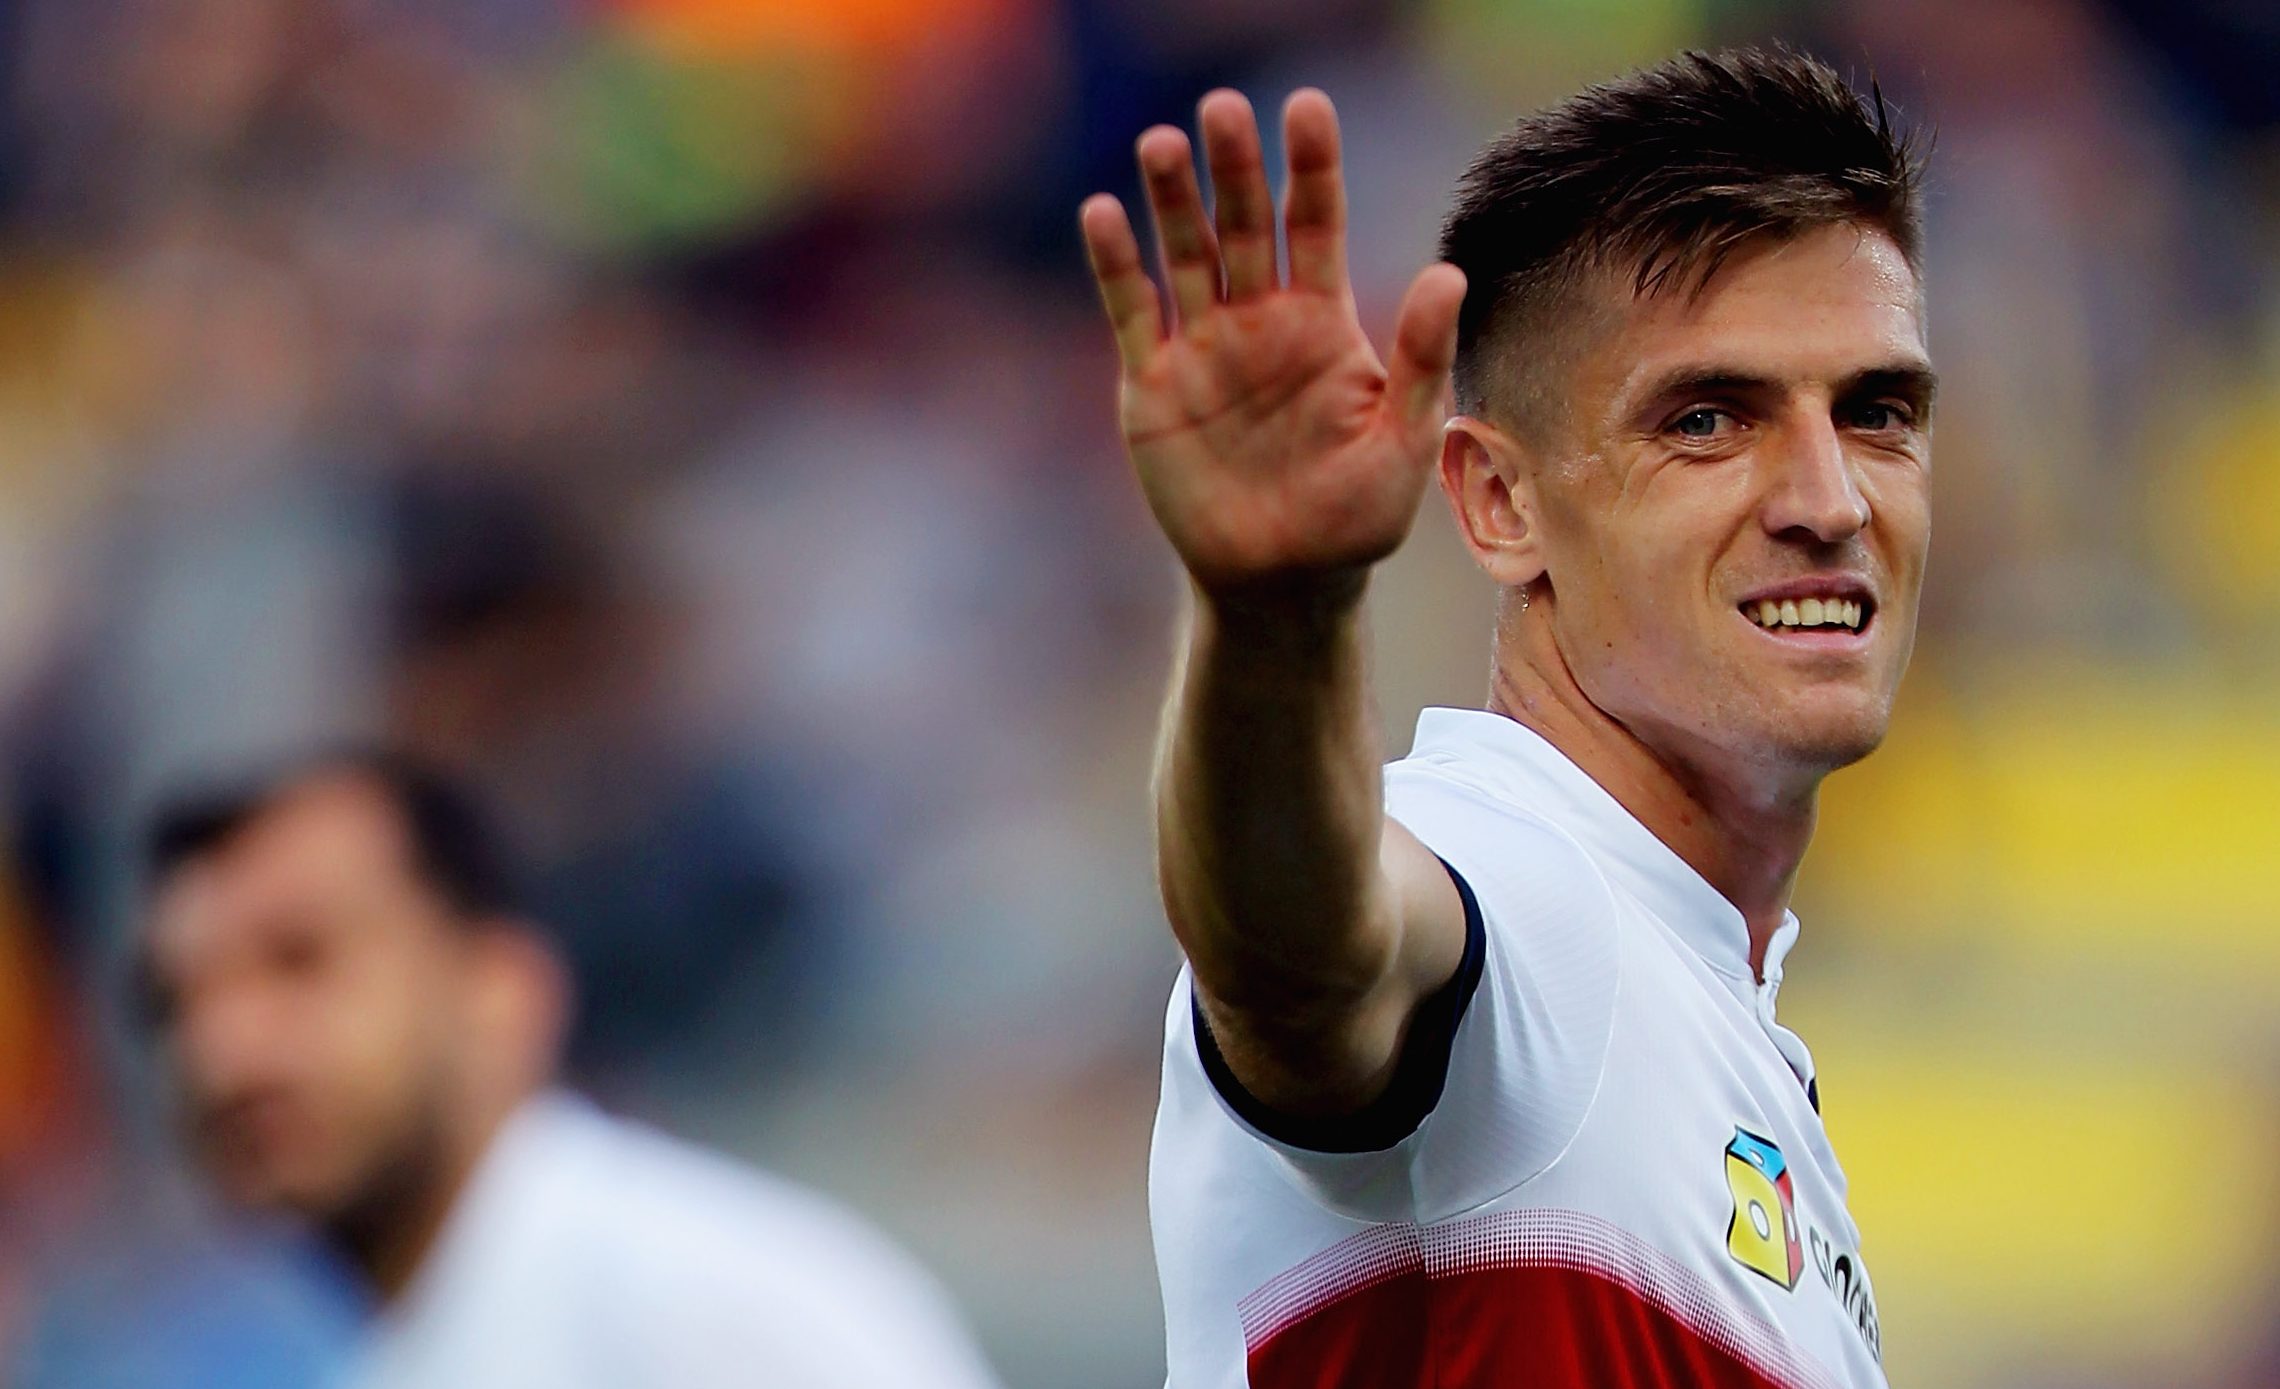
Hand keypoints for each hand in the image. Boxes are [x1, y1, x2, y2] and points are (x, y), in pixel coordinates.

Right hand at [1080, 89, 1466, 598]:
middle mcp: (1260, 319)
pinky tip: (1103, 213)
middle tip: (1222, 108)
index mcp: (1323, 320)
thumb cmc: (1355, 517)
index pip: (1317, 223)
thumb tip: (1449, 273)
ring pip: (1185, 254)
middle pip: (1246, 223)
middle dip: (1234, 167)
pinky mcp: (1155, 384)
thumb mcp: (1404, 440)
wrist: (1282, 584)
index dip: (1311, 165)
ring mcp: (1204, 347)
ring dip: (1171, 200)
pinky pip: (1133, 313)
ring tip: (1161, 142)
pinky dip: (1116, 266)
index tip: (1307, 107)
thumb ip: (1421, 358)